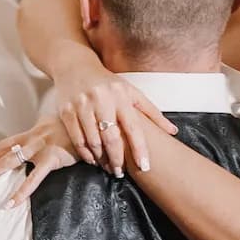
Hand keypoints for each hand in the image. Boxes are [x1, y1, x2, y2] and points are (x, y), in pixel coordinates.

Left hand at [0, 118, 80, 204]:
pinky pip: (34, 178)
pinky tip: (11, 203)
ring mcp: (41, 147)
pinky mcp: (52, 157)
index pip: (7, 143)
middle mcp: (33, 137)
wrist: (95, 123)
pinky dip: (21, 192)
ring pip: (10, 160)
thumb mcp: (60, 128)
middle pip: (2, 150)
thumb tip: (50, 141)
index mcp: (34, 132)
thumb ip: (50, 135)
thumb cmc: (80, 127)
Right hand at [49, 57, 178, 173]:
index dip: (139, 149)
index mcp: (121, 96)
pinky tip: (92, 159)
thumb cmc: (107, 83)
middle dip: (117, 160)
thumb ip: (151, 112)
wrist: (75, 66)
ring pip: (93, 141)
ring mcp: (82, 105)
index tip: (145, 166)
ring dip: (101, 159)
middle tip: (120, 173)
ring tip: (107, 167)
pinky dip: (85, 153)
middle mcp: (101, 100)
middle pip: (111, 138)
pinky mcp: (66, 111)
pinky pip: (77, 139)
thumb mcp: (131, 92)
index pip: (133, 127)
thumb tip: (172, 131)